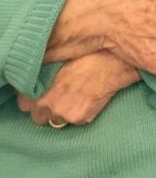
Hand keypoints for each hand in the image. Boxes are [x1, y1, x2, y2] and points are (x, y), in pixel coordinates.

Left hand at [17, 51, 139, 125]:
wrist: (109, 63)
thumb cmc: (84, 56)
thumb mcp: (56, 59)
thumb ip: (41, 73)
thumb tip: (34, 76)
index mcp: (37, 88)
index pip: (23, 103)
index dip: (32, 99)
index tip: (39, 94)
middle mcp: (47, 104)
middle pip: (37, 116)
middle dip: (45, 109)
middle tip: (56, 97)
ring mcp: (63, 114)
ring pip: (55, 121)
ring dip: (60, 113)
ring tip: (73, 98)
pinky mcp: (80, 119)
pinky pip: (73, 121)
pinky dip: (78, 113)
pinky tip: (86, 100)